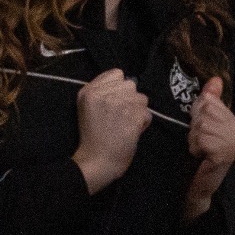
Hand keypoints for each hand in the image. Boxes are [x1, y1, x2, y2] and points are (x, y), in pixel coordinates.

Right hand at [71, 69, 152, 194]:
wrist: (97, 160)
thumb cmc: (93, 136)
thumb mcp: (87, 106)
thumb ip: (103, 91)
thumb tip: (127, 84)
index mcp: (89, 90)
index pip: (117, 73)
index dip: (119, 88)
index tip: (114, 102)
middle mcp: (104, 93)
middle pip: (131, 85)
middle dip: (129, 100)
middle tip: (119, 117)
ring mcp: (120, 103)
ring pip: (142, 98)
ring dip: (137, 111)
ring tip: (124, 125)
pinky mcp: (133, 115)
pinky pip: (147, 113)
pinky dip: (143, 124)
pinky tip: (130, 132)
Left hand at [183, 77, 234, 220]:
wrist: (199, 184)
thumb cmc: (199, 154)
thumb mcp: (203, 123)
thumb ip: (210, 101)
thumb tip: (215, 78)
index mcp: (233, 122)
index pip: (210, 101)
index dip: (197, 113)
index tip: (198, 129)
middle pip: (206, 111)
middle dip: (194, 126)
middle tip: (198, 141)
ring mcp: (232, 142)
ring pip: (202, 125)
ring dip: (193, 138)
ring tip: (199, 150)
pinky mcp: (224, 153)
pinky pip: (202, 138)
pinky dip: (195, 147)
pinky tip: (200, 156)